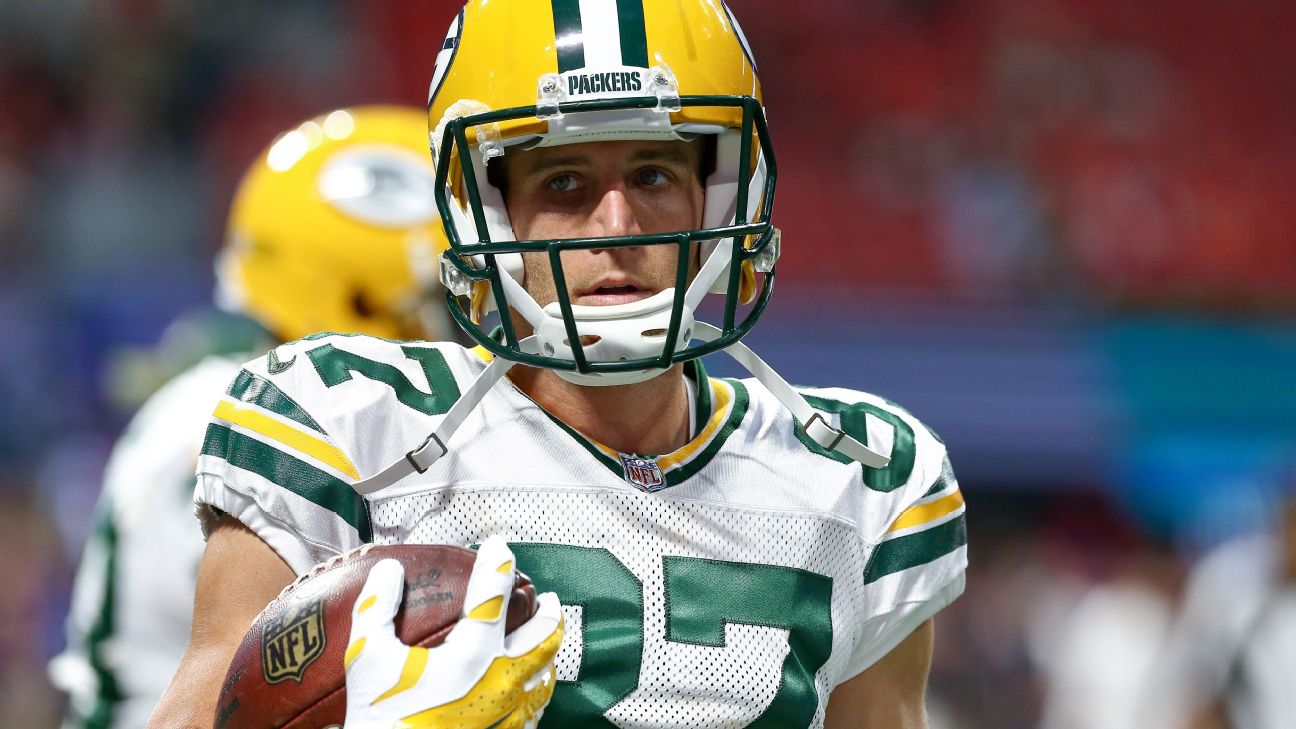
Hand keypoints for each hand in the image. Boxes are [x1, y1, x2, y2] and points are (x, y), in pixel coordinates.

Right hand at [343, 536, 562, 728]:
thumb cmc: (381, 719)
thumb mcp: (367, 659)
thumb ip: (377, 609)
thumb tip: (388, 571)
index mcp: (473, 654)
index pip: (494, 594)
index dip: (498, 563)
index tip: (498, 546)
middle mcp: (502, 680)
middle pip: (544, 634)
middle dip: (548, 611)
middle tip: (544, 597)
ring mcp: (509, 713)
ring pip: (547, 674)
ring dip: (549, 650)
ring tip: (545, 639)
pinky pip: (535, 711)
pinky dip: (537, 691)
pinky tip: (529, 689)